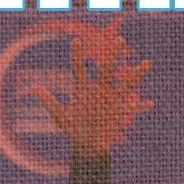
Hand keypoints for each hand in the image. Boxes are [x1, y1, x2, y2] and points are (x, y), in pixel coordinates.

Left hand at [31, 21, 153, 157]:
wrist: (87, 143)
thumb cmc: (73, 127)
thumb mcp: (59, 115)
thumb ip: (48, 100)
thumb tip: (32, 87)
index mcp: (84, 88)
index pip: (79, 69)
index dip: (77, 56)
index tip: (76, 40)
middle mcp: (100, 90)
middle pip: (107, 70)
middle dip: (113, 56)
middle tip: (119, 40)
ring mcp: (111, 100)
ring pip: (125, 84)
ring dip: (135, 75)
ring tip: (147, 63)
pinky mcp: (119, 113)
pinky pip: (131, 109)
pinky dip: (139, 107)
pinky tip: (151, 104)